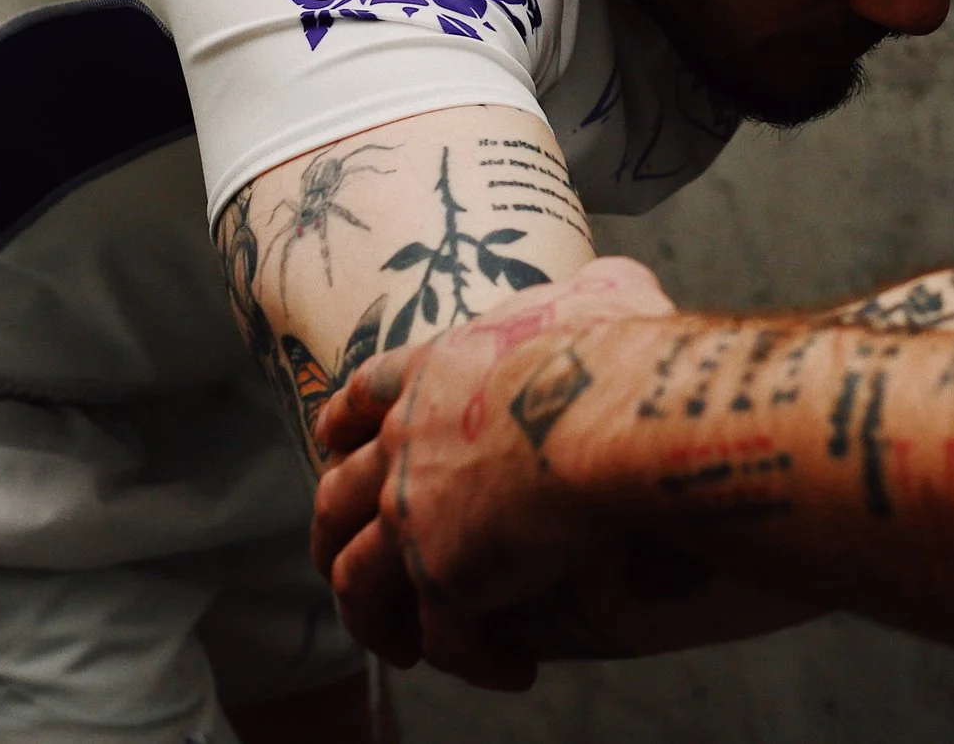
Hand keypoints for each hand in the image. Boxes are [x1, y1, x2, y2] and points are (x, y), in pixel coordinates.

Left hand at [312, 256, 675, 685]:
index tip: (334, 440)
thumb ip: (593, 290)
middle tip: (340, 554)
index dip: (346, 422)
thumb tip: (617, 284)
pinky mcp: (444, 576)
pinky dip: (469, 658)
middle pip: (336, 493)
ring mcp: (414, 512)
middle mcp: (408, 443)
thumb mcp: (609, 292)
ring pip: (353, 575)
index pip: (365, 396)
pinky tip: (508, 669)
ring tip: (396, 643)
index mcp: (437, 372)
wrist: (620, 419)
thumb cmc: (621, 352)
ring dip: (370, 614)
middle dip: (331, 528)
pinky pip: (439, 635)